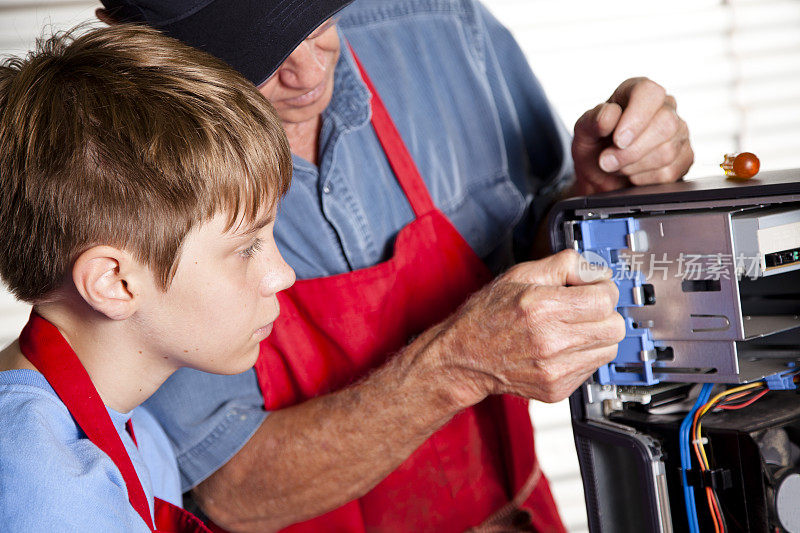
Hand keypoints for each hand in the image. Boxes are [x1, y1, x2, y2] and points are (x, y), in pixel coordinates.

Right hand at [436, 250, 625, 404]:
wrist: (465, 357)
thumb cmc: (487, 316)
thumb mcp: (520, 275)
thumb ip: (563, 264)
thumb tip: (595, 270)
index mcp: (543, 308)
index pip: (605, 299)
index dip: (602, 289)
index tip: (593, 288)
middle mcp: (551, 342)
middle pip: (614, 327)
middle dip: (604, 313)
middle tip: (584, 308)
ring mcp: (555, 370)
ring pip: (608, 350)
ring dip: (596, 336)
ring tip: (570, 329)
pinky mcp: (557, 389)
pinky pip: (591, 368)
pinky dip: (582, 356)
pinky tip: (560, 348)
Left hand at [571, 77, 693, 194]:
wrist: (599, 176)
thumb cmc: (594, 147)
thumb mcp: (583, 132)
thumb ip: (592, 120)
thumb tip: (610, 116)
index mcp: (637, 92)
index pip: (649, 92)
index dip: (635, 118)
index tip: (617, 140)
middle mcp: (664, 108)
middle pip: (665, 124)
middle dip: (631, 151)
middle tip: (606, 161)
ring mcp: (679, 133)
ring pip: (667, 152)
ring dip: (633, 166)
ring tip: (617, 166)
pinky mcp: (684, 158)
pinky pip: (669, 173)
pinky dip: (643, 179)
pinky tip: (632, 174)